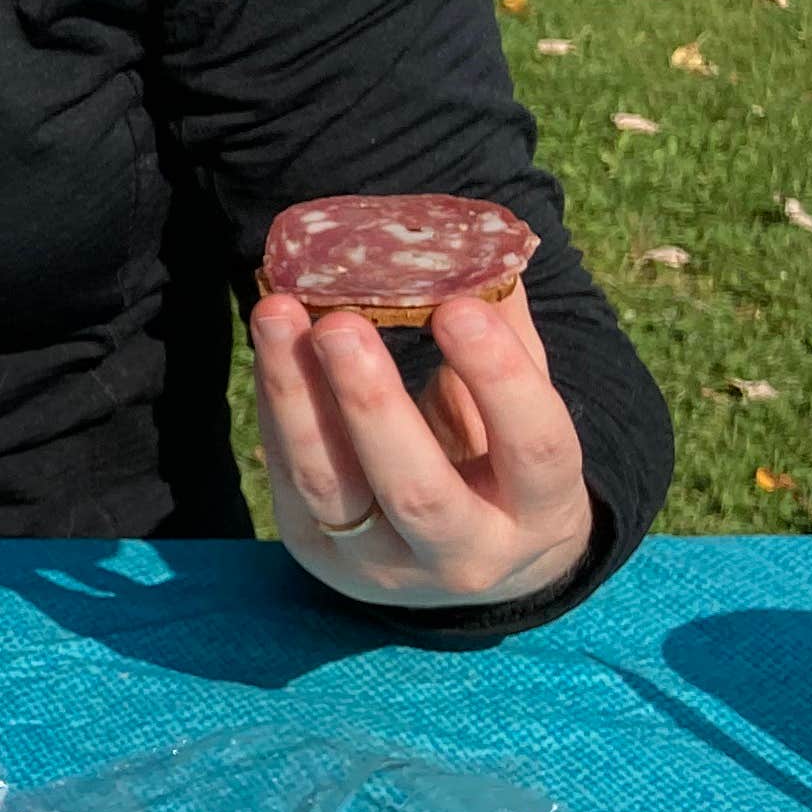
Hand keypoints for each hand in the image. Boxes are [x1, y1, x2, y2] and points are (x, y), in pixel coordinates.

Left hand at [252, 288, 591, 607]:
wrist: (469, 568)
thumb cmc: (504, 462)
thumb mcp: (525, 415)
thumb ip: (507, 340)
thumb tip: (478, 243)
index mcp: (541, 512)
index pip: (534, 450)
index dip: (501, 380)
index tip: (459, 309)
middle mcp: (465, 555)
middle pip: (416, 489)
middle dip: (373, 404)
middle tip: (341, 323)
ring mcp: (382, 565)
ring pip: (331, 485)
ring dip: (297, 396)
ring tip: (278, 314)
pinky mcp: (317, 551)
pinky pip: (289, 474)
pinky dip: (277, 403)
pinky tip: (270, 343)